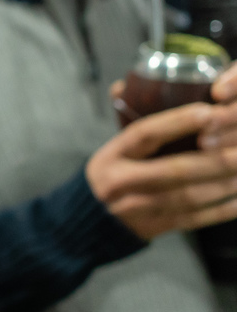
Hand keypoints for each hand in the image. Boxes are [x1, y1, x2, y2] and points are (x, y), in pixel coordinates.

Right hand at [87, 68, 236, 239]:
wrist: (88, 221)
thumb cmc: (111, 173)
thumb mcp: (112, 147)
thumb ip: (123, 119)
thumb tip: (125, 83)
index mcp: (112, 154)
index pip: (144, 133)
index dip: (177, 122)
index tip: (208, 111)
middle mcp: (122, 181)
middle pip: (173, 170)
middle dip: (213, 161)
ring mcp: (138, 208)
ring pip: (187, 197)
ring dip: (222, 185)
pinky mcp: (154, 227)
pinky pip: (192, 220)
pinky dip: (220, 211)